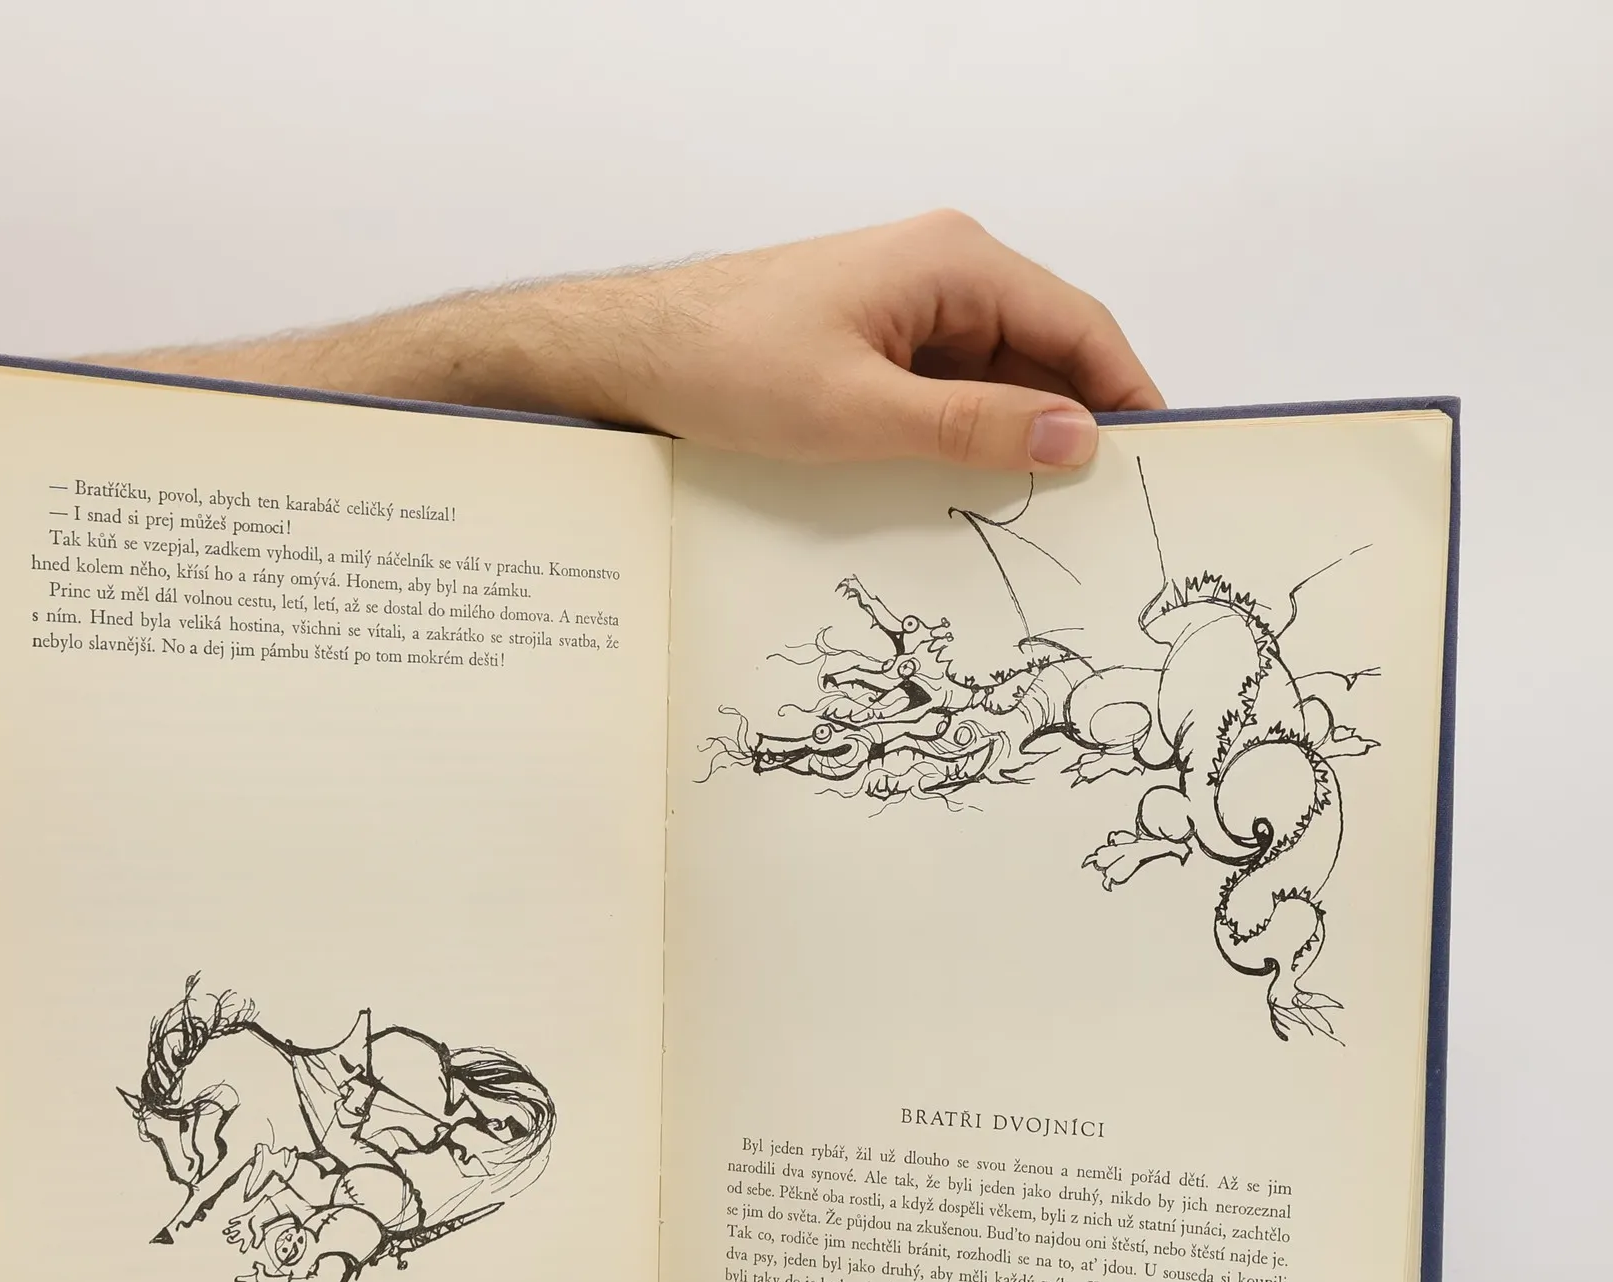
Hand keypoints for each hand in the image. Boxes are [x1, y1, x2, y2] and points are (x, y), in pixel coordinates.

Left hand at [593, 211, 1164, 470]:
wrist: (632, 352)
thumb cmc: (729, 363)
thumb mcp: (859, 411)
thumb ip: (974, 426)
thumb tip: (1076, 438)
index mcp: (953, 263)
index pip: (1077, 325)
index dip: (1124, 393)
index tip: (1155, 458)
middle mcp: (942, 271)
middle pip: (1044, 350)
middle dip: (1074, 423)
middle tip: (1103, 508)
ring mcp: (908, 306)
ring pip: (997, 375)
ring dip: (1017, 435)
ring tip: (1042, 512)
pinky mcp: (876, 341)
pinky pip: (948, 388)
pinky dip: (968, 434)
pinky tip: (971, 488)